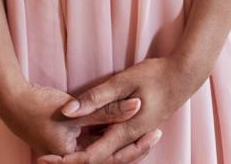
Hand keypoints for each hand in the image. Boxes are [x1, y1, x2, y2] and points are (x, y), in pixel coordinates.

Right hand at [0, 80, 141, 158]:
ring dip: (122, 139)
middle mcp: (74, 158)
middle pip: (110, 155)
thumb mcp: (77, 110)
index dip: (135, 146)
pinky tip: (121, 123)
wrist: (10, 102)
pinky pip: (94, 140)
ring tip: (145, 127)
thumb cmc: (39, 107)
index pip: (113, 157)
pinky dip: (108, 133)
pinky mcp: (68, 140)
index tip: (154, 133)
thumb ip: (108, 110)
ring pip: (103, 147)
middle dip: (133, 145)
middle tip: (155, 132)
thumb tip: (138, 106)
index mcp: (76, 158)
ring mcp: (71, 150)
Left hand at [37, 56, 201, 163]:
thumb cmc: (155, 74)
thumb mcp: (122, 81)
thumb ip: (96, 98)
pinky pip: (115, 144)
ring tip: (59, 153)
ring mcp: (136, 134)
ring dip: (84, 154)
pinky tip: (88, 138)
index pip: (91, 156)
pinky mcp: (139, 128)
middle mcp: (130, 138)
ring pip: (107, 154)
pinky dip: (99, 146)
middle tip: (45, 159)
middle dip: (71, 161)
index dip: (67, 160)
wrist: (185, 75)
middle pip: (97, 159)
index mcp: (124, 131)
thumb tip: (69, 111)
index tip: (45, 159)